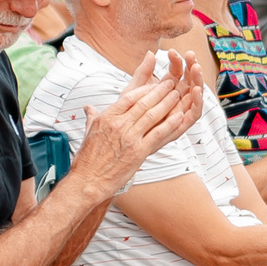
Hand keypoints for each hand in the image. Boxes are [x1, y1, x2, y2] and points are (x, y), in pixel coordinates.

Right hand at [74, 51, 205, 192]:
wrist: (87, 181)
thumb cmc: (87, 159)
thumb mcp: (88, 133)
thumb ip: (92, 117)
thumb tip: (88, 107)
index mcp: (107, 118)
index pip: (130, 97)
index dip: (145, 89)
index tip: (154, 84)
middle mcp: (118, 125)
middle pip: (143, 103)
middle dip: (159, 91)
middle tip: (170, 84)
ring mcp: (129, 138)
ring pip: (152, 115)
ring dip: (167, 103)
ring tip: (177, 95)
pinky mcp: (138, 152)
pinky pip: (157, 134)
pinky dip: (170, 124)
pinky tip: (179, 117)